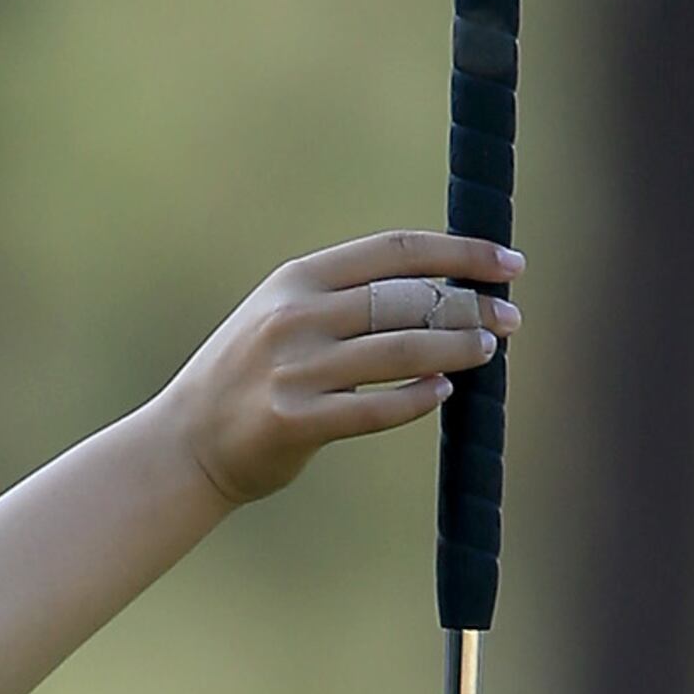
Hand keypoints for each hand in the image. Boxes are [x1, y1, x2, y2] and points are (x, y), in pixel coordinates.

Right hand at [160, 227, 518, 511]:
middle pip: (405, 300)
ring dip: (455, 349)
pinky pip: (374, 409)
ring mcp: (291, 370)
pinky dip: (416, 400)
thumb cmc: (250, 378)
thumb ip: (348, 299)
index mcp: (296, 279)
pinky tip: (443, 394)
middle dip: (468, 306)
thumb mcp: (285, 316)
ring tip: (488, 351)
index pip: (396, 250)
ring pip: (399, 352)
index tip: (508, 262)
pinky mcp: (292, 422)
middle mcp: (293, 317)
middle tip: (510, 318)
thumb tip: (445, 293)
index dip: (460, 252)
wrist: (183, 443)